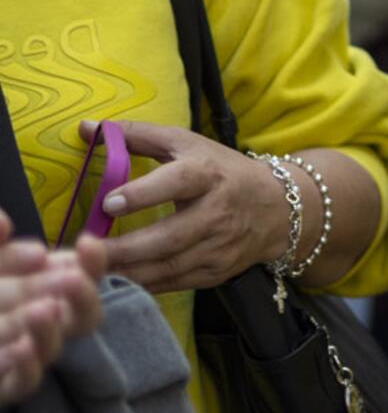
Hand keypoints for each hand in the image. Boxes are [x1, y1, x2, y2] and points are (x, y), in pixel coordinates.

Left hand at [0, 214, 104, 403]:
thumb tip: (3, 224)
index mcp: (41, 284)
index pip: (81, 273)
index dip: (92, 260)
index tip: (86, 242)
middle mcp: (40, 318)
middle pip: (82, 314)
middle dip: (82, 296)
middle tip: (71, 281)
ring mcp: (22, 353)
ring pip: (53, 348)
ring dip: (50, 331)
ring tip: (41, 312)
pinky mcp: (4, 384)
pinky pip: (24, 383)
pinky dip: (28, 368)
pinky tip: (21, 350)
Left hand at [94, 120, 294, 292]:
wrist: (277, 206)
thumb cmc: (222, 170)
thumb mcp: (187, 144)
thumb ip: (138, 136)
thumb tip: (87, 127)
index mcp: (210, 173)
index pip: (179, 181)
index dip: (144, 193)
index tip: (108, 203)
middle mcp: (218, 211)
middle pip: (169, 236)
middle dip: (124, 248)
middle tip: (85, 251)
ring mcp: (218, 245)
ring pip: (167, 266)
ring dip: (127, 271)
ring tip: (92, 269)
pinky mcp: (215, 272)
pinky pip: (172, 284)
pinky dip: (142, 285)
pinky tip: (118, 281)